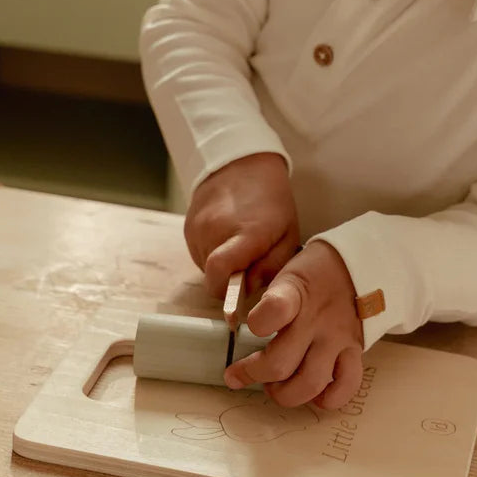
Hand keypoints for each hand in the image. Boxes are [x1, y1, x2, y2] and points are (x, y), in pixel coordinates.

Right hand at [184, 153, 300, 298]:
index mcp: (247, 233)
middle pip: (214, 278)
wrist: (241, 164)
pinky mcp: (188, 227)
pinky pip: (199, 254)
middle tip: (247, 267)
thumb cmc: (272, 201)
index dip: (225, 297)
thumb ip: (272, 268)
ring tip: (237, 246)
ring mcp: (198, 228)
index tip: (232, 312)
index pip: (221, 272)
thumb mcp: (288, 234)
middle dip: (229, 281)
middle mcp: (216, 230)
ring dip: (221, 267)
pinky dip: (212, 254)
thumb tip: (250, 292)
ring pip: (206, 268)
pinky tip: (225, 238)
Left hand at [224, 240, 364, 409]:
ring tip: (273, 386)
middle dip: (252, 374)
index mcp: (294, 291)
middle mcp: (316, 318)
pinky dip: (326, 399)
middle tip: (240, 373)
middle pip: (280, 363)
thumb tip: (231, 323)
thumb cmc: (310, 273)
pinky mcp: (354, 351)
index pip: (275, 309)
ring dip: (284, 393)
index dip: (257, 324)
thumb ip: (260, 296)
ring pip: (309, 383)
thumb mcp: (281, 270)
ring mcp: (337, 338)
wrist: (356, 267)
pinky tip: (311, 392)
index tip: (244, 329)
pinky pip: (344, 388)